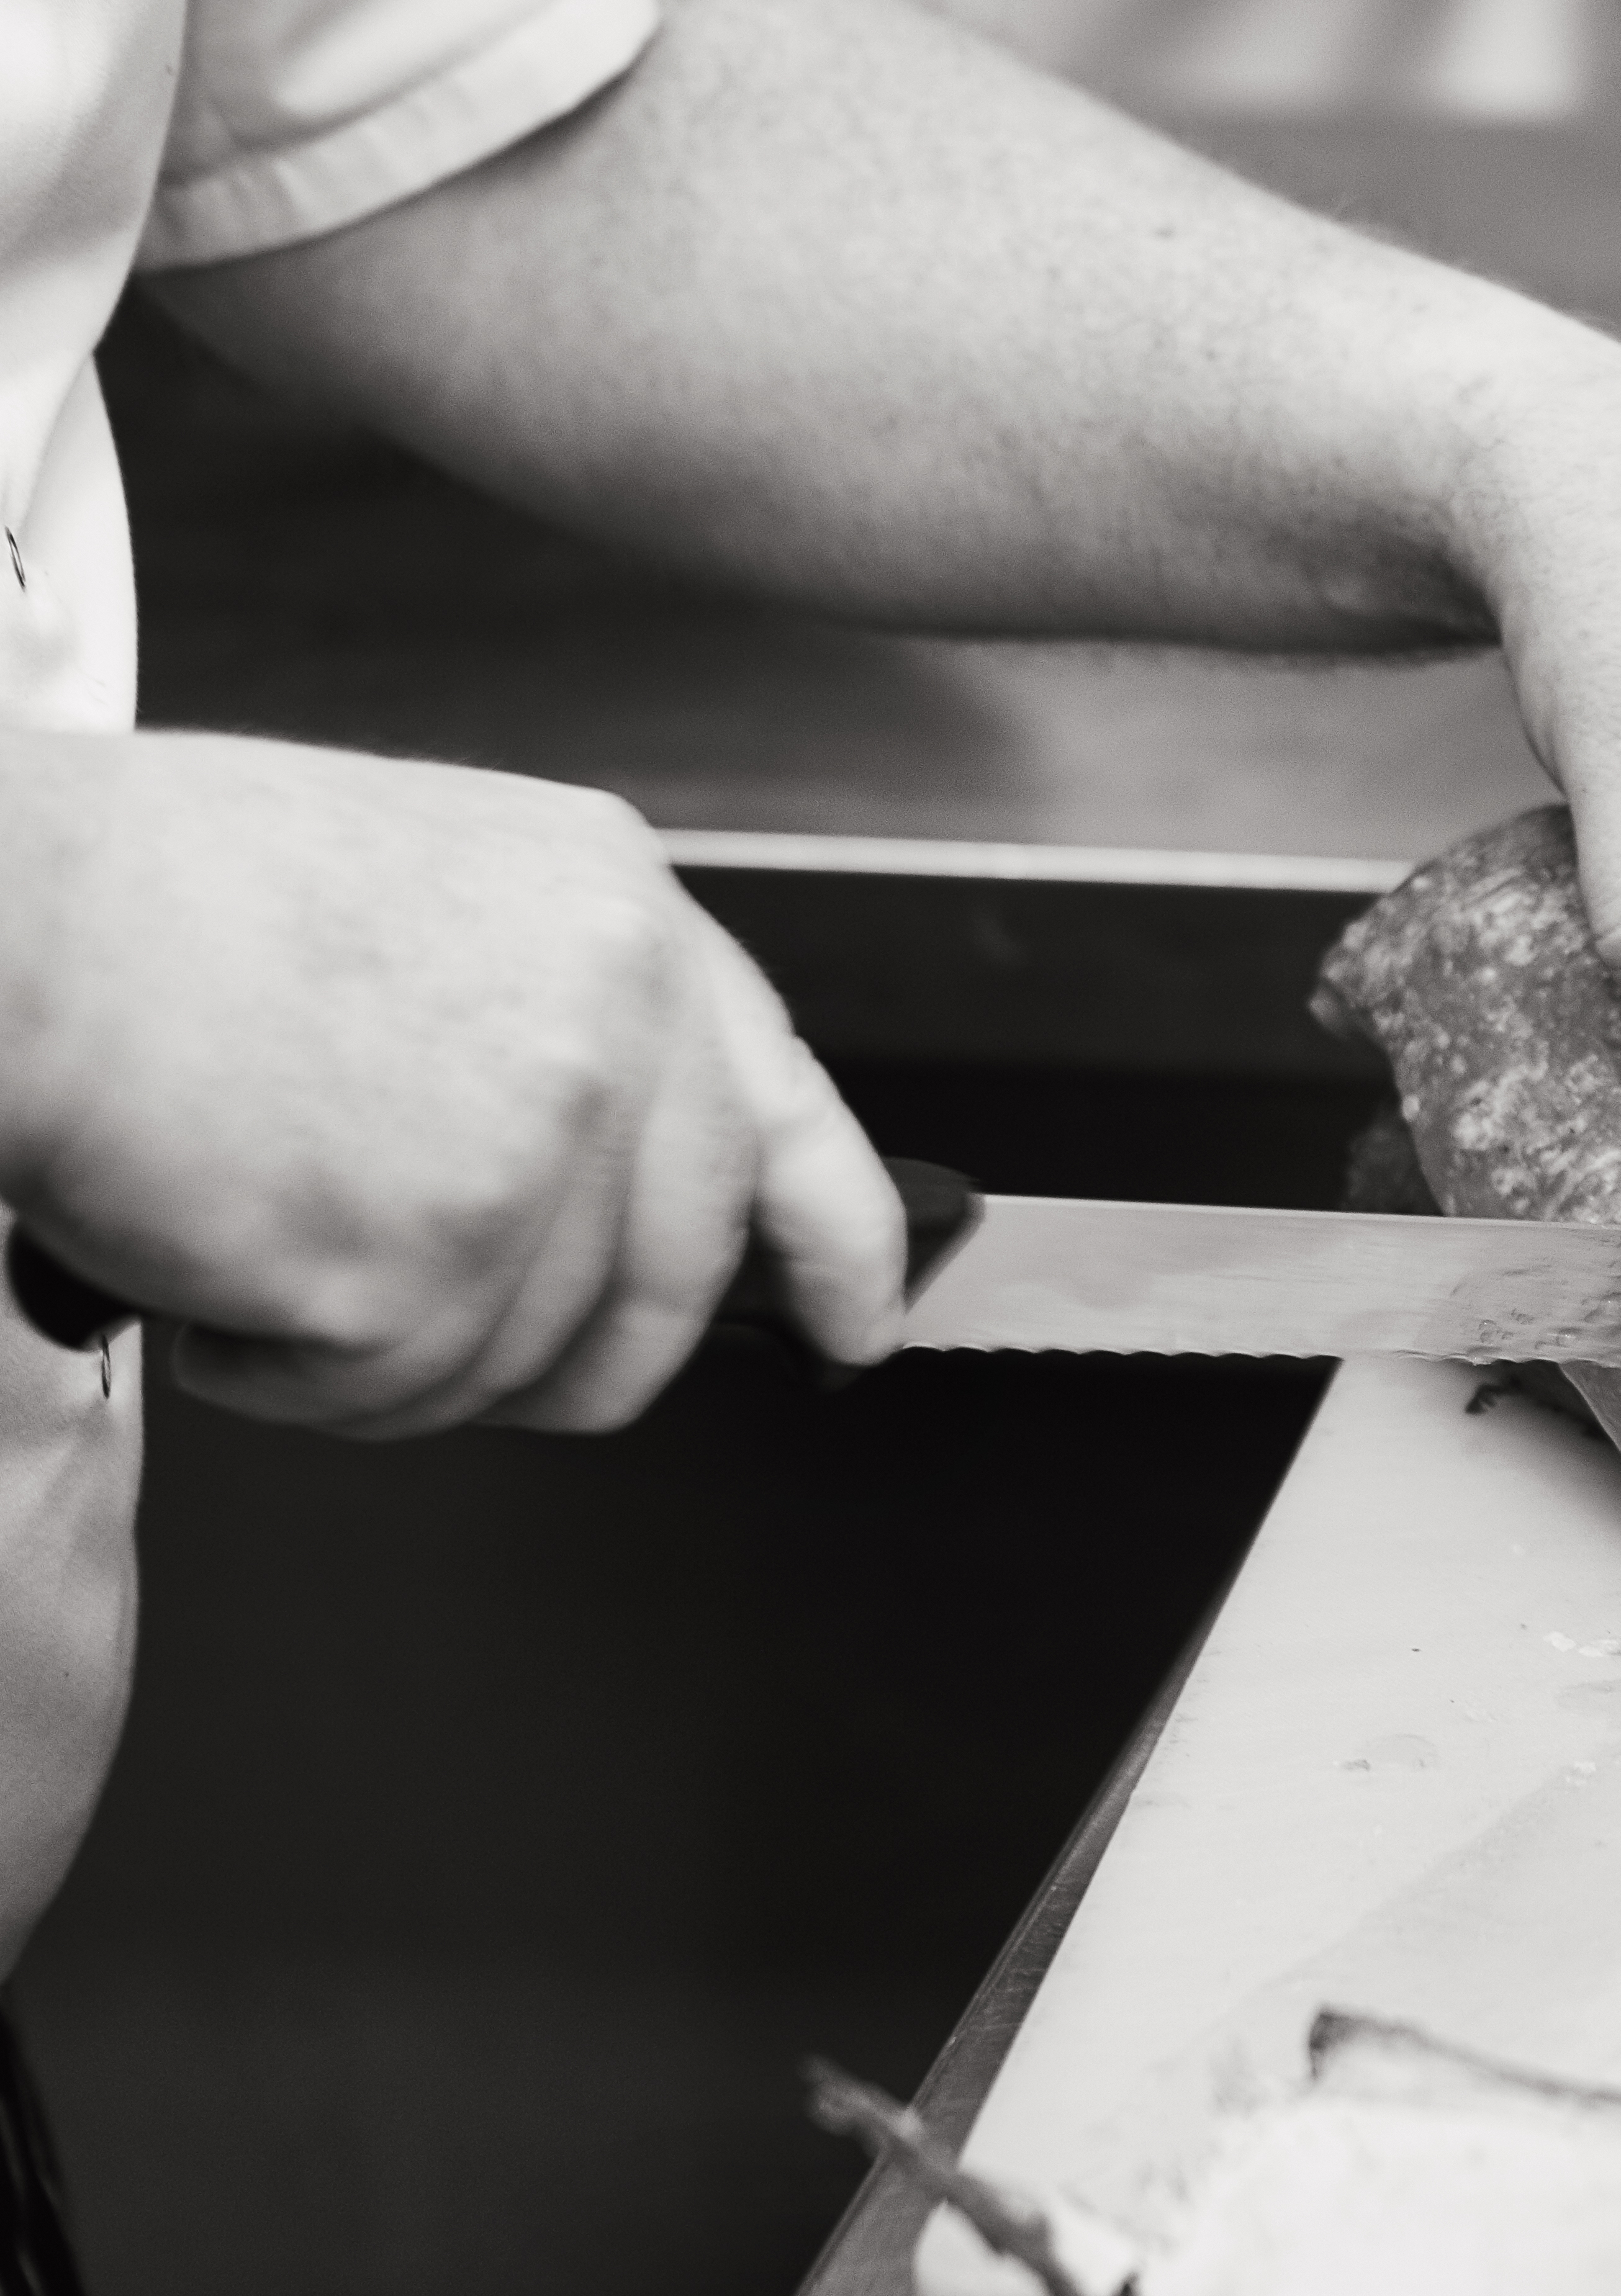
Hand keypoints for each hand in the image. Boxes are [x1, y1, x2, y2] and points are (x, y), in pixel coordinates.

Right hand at [0, 733, 903, 1435]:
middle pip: (667, 1283)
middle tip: (416, 1332)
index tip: (860, 1321)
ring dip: (376, 1351)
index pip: (796, 1118)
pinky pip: (391, 1392)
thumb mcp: (427, 903)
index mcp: (617, 912)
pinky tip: (216, 1266)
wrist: (9, 926)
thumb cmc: (151, 906)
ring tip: (261, 1235)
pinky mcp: (439, 1253)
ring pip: (517, 1357)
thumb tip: (609, 1183)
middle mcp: (615, 1015)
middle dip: (558, 1356)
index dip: (845, 1246)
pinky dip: (284, 1371)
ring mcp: (542, 1138)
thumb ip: (553, 1026)